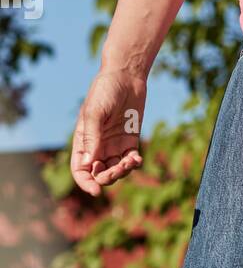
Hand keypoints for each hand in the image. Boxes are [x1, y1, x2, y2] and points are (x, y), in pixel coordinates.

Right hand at [70, 69, 146, 196]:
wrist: (126, 76)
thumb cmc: (105, 91)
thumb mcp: (95, 112)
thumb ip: (92, 138)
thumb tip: (89, 164)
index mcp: (83, 141)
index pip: (80, 170)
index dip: (85, 183)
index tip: (95, 191)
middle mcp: (97, 146)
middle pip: (100, 174)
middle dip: (108, 177)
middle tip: (119, 168)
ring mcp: (114, 145)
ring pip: (117, 170)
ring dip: (123, 171)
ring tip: (131, 160)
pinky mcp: (130, 141)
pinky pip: (131, 160)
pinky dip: (134, 164)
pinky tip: (137, 159)